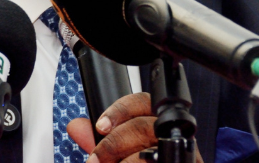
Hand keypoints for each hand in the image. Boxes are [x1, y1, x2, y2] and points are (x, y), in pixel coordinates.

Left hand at [67, 92, 203, 162]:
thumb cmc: (137, 162)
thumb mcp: (117, 153)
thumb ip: (97, 142)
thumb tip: (75, 126)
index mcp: (156, 121)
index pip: (141, 101)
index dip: (119, 111)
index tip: (100, 126)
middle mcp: (172, 134)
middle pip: (143, 126)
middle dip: (114, 143)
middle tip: (96, 159)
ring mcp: (184, 152)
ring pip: (150, 151)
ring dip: (127, 161)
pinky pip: (165, 161)